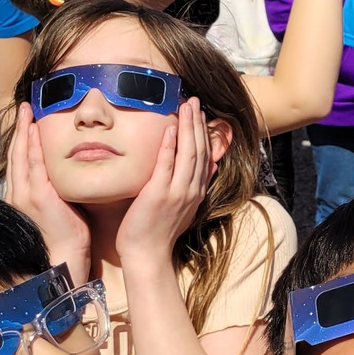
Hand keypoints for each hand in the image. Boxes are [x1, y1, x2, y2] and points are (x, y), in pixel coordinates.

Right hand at [5, 105, 91, 278]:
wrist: (64, 258)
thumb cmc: (66, 237)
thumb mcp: (60, 208)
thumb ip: (59, 190)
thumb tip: (69, 175)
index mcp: (24, 195)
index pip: (22, 161)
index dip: (24, 139)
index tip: (28, 121)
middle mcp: (19, 192)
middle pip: (17, 153)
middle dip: (20, 128)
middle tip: (24, 107)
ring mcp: (26, 193)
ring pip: (22, 155)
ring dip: (25, 130)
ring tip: (27, 111)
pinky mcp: (37, 196)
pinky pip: (34, 165)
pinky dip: (33, 146)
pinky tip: (35, 130)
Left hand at [116, 97, 212, 263]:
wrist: (147, 255)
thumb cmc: (157, 233)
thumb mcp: (182, 209)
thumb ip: (190, 187)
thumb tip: (206, 169)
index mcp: (196, 192)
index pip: (203, 155)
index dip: (202, 132)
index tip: (199, 113)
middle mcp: (191, 190)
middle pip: (198, 150)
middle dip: (197, 123)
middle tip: (194, 99)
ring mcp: (177, 192)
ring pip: (187, 153)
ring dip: (187, 127)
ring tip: (186, 105)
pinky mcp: (159, 195)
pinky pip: (166, 165)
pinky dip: (170, 146)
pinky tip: (170, 128)